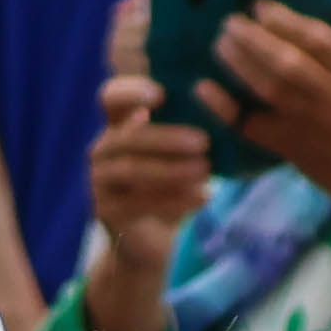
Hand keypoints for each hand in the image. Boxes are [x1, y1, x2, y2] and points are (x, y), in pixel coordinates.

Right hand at [82, 51, 214, 330]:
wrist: (152, 239)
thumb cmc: (177, 184)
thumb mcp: (185, 151)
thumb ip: (194, 127)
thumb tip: (232, 104)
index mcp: (120, 125)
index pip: (111, 97)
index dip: (132, 91)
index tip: (163, 95)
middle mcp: (103, 149)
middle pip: (128, 136)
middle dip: (167, 137)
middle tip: (205, 141)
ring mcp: (98, 181)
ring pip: (132, 169)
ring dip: (171, 169)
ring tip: (206, 170)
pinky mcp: (104, 211)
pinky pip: (137, 202)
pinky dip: (173, 200)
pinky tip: (203, 197)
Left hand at [201, 0, 330, 268]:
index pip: (317, 39)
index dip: (285, 20)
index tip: (259, 6)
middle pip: (286, 61)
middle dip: (254, 39)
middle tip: (228, 23)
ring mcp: (308, 122)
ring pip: (268, 88)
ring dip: (239, 64)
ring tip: (219, 45)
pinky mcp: (289, 146)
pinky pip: (251, 125)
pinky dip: (225, 108)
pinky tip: (204, 89)